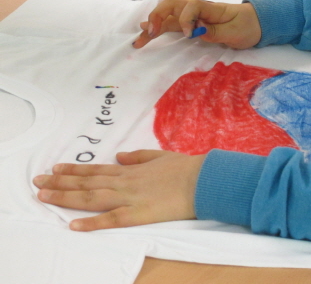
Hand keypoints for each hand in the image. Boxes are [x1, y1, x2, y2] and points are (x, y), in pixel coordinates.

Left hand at [33, 150, 204, 230]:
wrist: (202, 180)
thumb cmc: (185, 168)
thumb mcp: (160, 156)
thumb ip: (138, 156)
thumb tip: (119, 156)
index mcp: (131, 169)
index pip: (96, 169)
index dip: (74, 170)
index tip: (54, 169)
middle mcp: (125, 182)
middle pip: (87, 183)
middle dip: (60, 183)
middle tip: (37, 182)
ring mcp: (130, 198)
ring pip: (92, 198)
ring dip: (67, 198)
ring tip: (45, 197)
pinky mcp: (139, 214)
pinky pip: (111, 219)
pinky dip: (92, 223)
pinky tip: (74, 225)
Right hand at [132, 0, 262, 49]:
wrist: (258, 23)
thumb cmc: (248, 25)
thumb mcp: (235, 31)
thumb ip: (215, 31)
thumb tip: (195, 32)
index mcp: (210, 8)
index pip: (190, 7)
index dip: (185, 20)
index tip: (188, 35)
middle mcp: (198, 9)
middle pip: (171, 7)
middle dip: (157, 18)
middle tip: (149, 33)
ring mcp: (194, 16)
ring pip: (168, 16)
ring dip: (153, 25)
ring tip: (140, 38)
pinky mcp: (193, 24)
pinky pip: (173, 23)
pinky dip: (160, 28)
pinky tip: (147, 32)